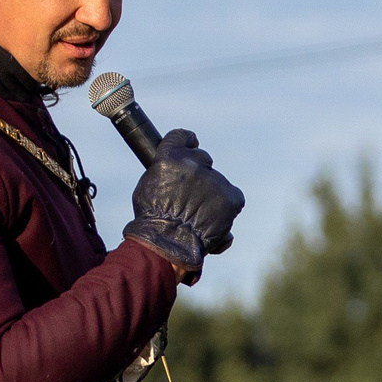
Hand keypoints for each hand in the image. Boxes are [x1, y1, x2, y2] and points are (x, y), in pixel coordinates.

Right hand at [120, 130, 243, 280]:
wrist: (167, 244)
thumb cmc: (152, 221)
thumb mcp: (148, 187)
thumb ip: (166, 172)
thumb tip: (179, 172)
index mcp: (168, 158)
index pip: (182, 136)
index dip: (189, 141)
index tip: (193, 144)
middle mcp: (193, 164)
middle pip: (204, 159)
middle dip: (201, 173)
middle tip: (192, 195)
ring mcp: (213, 180)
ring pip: (218, 182)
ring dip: (212, 195)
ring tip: (198, 217)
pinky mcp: (230, 197)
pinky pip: (233, 197)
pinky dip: (227, 208)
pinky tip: (214, 220)